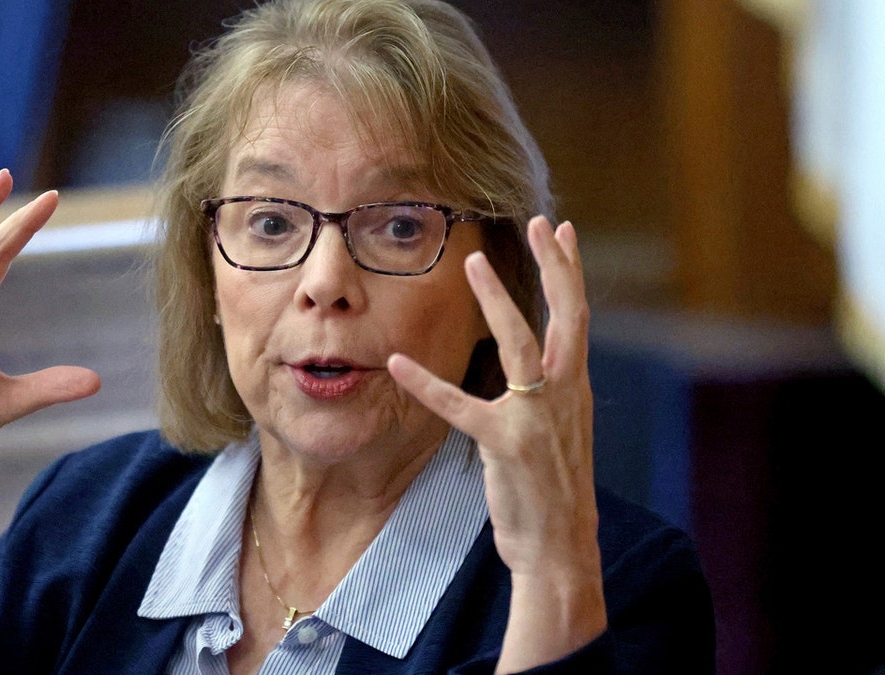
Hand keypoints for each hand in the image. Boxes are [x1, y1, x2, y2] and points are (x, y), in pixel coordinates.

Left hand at [388, 216, 603, 670]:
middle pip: (566, 315)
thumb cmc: (553, 488)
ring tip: (473, 265)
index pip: (578, 316)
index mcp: (577, 388)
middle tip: (536, 219)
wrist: (561, 545)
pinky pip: (459, 406)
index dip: (571, 270)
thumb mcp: (561, 430)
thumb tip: (537, 362)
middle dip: (553, 265)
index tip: (562, 229)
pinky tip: (398, 364)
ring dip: (497, 301)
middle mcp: (566, 394)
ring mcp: (537, 417)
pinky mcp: (506, 445)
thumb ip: (550, 391)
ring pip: (521, 344)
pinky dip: (426, 384)